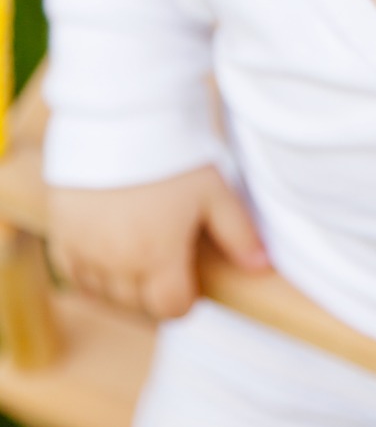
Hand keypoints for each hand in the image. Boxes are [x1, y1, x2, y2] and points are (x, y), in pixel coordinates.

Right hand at [48, 164, 269, 319]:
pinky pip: (72, 274)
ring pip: (103, 293)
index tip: (189, 281)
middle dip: (155, 291)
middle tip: (167, 262)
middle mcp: (118, 263)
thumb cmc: (173, 154)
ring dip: (122, 285)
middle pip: (137, 304)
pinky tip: (106, 252)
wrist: (118, 118)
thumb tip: (263, 267)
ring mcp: (85, 250)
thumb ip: (238, 234)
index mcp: (158, 258)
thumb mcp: (214, 192)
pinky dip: (88, 272)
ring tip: (138, 254)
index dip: (185, 299)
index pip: (171, 309)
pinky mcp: (61, 233)